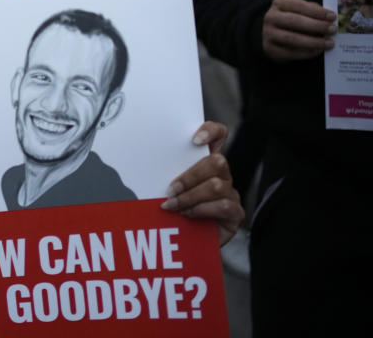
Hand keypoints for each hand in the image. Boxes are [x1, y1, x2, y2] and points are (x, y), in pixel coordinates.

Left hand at [161, 121, 244, 245]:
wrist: (184, 242)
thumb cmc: (173, 210)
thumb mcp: (164, 188)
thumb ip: (161, 173)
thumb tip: (138, 160)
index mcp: (204, 162)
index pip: (219, 135)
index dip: (211, 131)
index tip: (194, 139)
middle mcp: (221, 175)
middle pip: (217, 161)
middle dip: (189, 176)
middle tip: (170, 190)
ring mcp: (231, 193)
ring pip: (216, 185)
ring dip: (190, 196)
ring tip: (172, 206)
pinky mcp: (235, 213)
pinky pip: (224, 206)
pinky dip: (201, 210)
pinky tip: (187, 215)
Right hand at [262, 0, 335, 60]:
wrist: (270, 32)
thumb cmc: (291, 19)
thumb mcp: (298, 9)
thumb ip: (312, 10)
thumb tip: (328, 19)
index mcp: (279, 3)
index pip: (299, 5)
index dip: (317, 11)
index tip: (333, 17)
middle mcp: (271, 17)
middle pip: (294, 21)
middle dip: (316, 26)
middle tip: (332, 30)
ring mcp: (268, 34)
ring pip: (292, 38)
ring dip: (313, 42)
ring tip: (328, 43)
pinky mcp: (270, 49)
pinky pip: (289, 52)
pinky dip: (306, 53)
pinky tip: (317, 51)